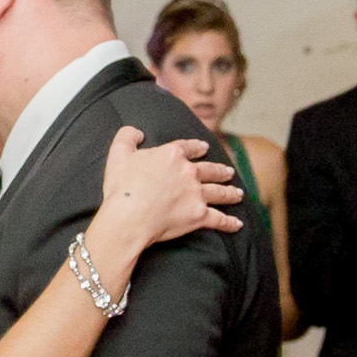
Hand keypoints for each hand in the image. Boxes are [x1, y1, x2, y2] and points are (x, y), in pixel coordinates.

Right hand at [89, 127, 245, 259]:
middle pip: (209, 170)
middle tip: (228, 172)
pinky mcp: (199, 215)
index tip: (204, 147)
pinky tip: (237, 224)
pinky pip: (219, 219)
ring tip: (238, 193)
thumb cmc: (121, 186)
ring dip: (230, 192)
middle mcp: (188, 172)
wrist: (128, 216)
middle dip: (220, 171)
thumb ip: (128, 136)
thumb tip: (137, 132)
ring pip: (219, 192)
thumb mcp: (119, 152)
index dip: (197, 147)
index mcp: (172, 154)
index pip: (188, 147)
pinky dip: (229, 222)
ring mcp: (196, 194)